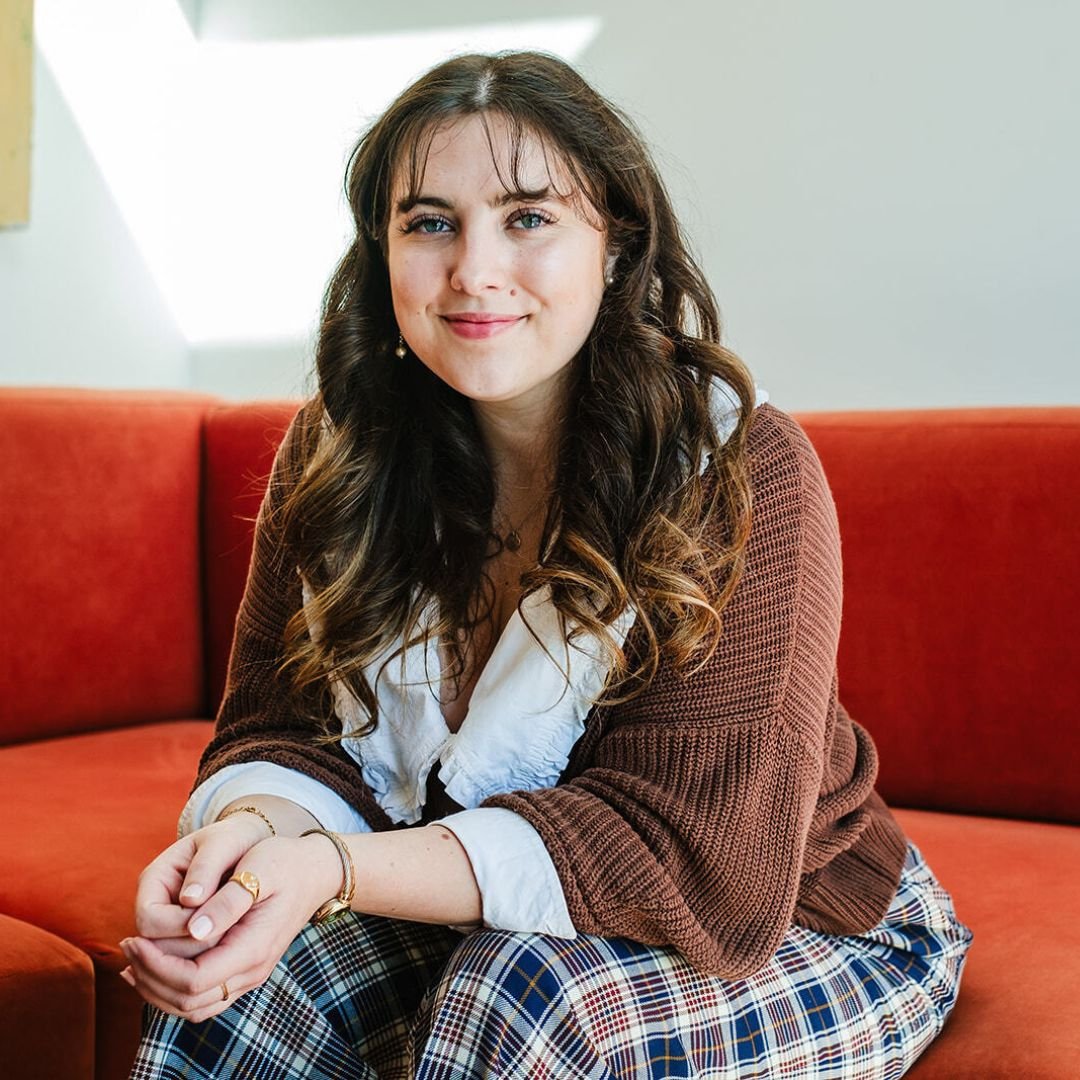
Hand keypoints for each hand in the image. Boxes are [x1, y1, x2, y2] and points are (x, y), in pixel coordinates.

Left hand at [121, 833, 341, 1022]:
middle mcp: (251, 972)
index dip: (157, 965)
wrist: (315, 871)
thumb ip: (227, 901)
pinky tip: (152, 967)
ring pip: (191, 1006)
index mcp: (253, 949)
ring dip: (156, 988)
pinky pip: (201, 998)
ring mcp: (249, 976)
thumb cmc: (285, 862)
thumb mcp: (259, 868)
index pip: (192, 980)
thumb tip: (193, 929)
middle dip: (149, 977)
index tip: (134, 937)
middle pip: (186, 1000)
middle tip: (127, 945)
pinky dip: (171, 988)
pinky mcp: (243, 971)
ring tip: (132, 958)